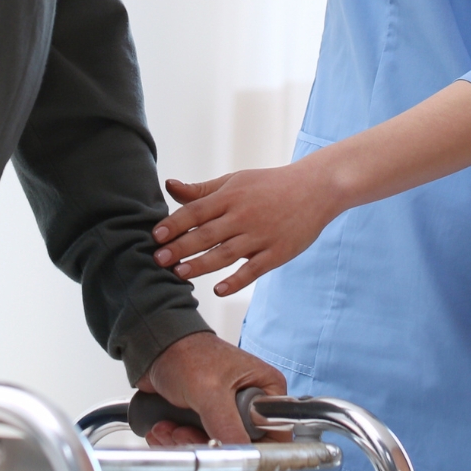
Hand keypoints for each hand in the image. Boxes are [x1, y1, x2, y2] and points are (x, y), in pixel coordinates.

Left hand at [138, 331, 285, 445]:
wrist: (156, 349)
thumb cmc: (187, 354)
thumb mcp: (210, 391)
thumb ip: (228, 426)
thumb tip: (240, 455)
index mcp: (265, 389)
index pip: (276, 433)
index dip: (252, 449)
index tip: (225, 450)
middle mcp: (250, 403)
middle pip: (240, 447)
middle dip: (207, 445)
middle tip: (185, 432)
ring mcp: (227, 413)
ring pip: (215, 450)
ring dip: (185, 443)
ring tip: (171, 426)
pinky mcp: (207, 420)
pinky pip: (196, 447)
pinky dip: (176, 441)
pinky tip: (165, 426)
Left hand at [153, 158, 339, 296]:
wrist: (315, 189)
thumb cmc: (268, 185)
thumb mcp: (235, 181)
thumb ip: (202, 190)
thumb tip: (169, 186)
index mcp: (231, 195)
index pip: (197, 210)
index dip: (175, 223)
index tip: (156, 236)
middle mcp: (244, 215)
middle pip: (207, 234)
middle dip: (181, 247)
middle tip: (157, 260)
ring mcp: (261, 235)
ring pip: (226, 254)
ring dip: (201, 265)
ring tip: (180, 274)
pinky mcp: (278, 252)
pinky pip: (254, 269)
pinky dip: (237, 280)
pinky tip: (219, 289)